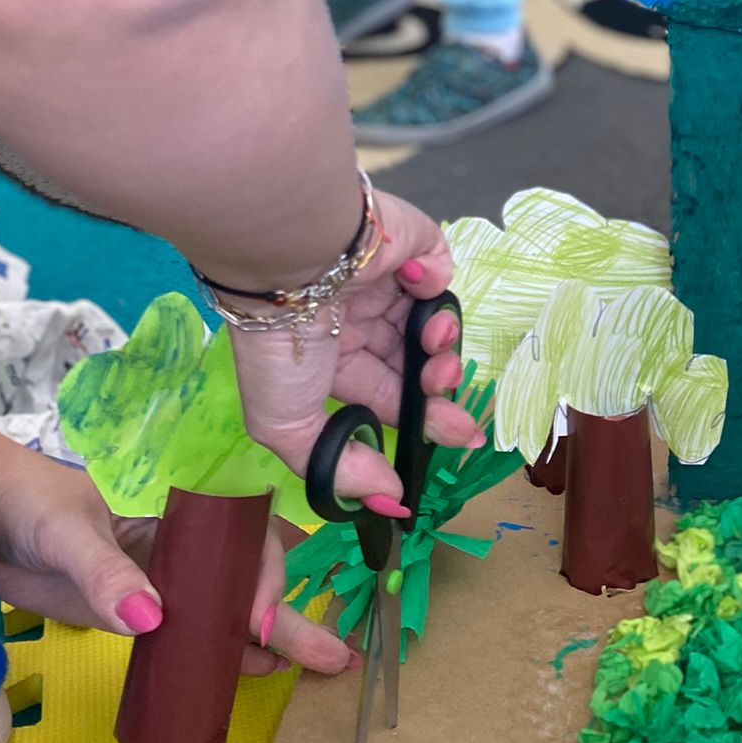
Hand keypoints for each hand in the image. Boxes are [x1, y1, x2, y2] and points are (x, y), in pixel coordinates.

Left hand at [0, 434, 352, 674]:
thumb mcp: (67, 534)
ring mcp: (164, 579)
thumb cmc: (29, 506)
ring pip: (227, 608)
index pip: (243, 534)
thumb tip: (153, 621)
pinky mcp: (138, 612)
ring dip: (269, 637)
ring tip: (315, 666)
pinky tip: (253, 671)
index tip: (261, 620)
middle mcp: (183, 542)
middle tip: (335, 652)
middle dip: (291, 612)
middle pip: (248, 575)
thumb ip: (106, 574)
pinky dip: (223, 653)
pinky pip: (192, 633)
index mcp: (178, 504)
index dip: (264, 574)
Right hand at [229, 189, 480, 507]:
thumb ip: (338, 466)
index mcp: (331, 359)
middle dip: (439, 389)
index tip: (460, 438)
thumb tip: (388, 499)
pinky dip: (440, 287)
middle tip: (450, 401)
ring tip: (435, 354)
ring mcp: (387, 280)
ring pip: (434, 322)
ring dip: (442, 346)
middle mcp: (360, 319)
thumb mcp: (288, 426)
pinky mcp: (411, 243)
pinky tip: (420, 292)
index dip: (423, 420)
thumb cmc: (281, 347)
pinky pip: (440, 270)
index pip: (388, 395)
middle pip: (417, 362)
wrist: (289, 262)